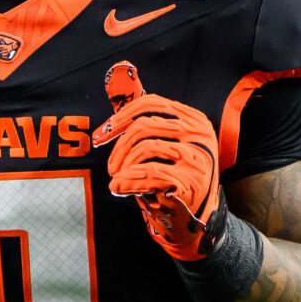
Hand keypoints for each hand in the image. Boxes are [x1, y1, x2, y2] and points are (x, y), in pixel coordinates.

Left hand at [95, 60, 221, 261]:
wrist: (196, 223)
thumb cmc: (175, 182)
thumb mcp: (166, 148)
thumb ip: (148, 123)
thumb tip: (119, 78)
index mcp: (194, 120)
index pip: (151, 103)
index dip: (120, 117)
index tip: (100, 136)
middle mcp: (200, 135)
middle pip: (145, 125)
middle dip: (118, 146)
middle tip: (109, 166)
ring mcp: (198, 158)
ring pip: (145, 148)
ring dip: (123, 166)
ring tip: (117, 180)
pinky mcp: (192, 182)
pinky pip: (149, 174)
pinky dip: (128, 181)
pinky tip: (121, 189)